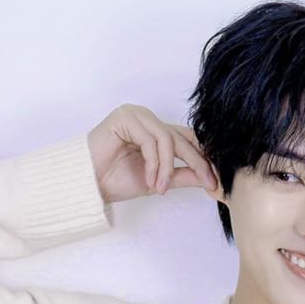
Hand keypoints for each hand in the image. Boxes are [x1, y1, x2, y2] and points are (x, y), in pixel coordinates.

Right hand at [87, 104, 217, 202]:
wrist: (88, 183)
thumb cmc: (117, 180)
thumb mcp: (159, 181)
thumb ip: (182, 176)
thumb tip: (208, 178)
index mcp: (157, 131)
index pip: (189, 140)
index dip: (204, 158)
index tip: (216, 181)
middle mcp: (149, 119)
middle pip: (183, 138)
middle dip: (198, 163)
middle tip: (208, 183)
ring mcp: (137, 115)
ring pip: (168, 139)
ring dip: (168, 168)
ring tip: (161, 188)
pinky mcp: (125, 117)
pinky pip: (150, 140)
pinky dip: (154, 163)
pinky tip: (150, 180)